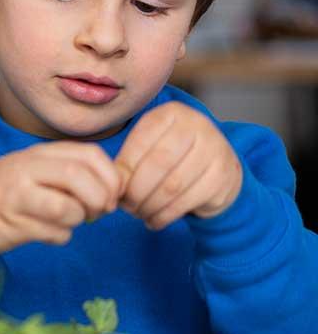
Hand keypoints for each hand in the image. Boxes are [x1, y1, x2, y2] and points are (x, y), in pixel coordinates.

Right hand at [0, 142, 122, 253]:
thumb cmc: (4, 191)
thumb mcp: (34, 170)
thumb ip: (68, 171)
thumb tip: (114, 186)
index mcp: (39, 153)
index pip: (90, 154)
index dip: (110, 177)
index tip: (110, 194)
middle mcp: (27, 168)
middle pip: (80, 177)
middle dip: (99, 200)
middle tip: (97, 213)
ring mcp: (17, 195)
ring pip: (67, 208)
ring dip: (79, 220)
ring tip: (70, 222)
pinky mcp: (11, 223)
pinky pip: (52, 233)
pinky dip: (60, 237)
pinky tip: (47, 233)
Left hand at [115, 101, 241, 230]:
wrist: (217, 165)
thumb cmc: (173, 155)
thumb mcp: (150, 146)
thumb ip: (130, 159)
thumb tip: (112, 184)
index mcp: (171, 113)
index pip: (140, 142)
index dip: (124, 169)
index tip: (113, 187)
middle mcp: (197, 125)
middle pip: (157, 164)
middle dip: (136, 190)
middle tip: (125, 206)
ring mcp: (214, 150)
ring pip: (172, 186)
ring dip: (149, 206)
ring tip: (138, 214)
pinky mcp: (222, 177)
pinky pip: (187, 201)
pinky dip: (165, 215)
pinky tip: (154, 220)